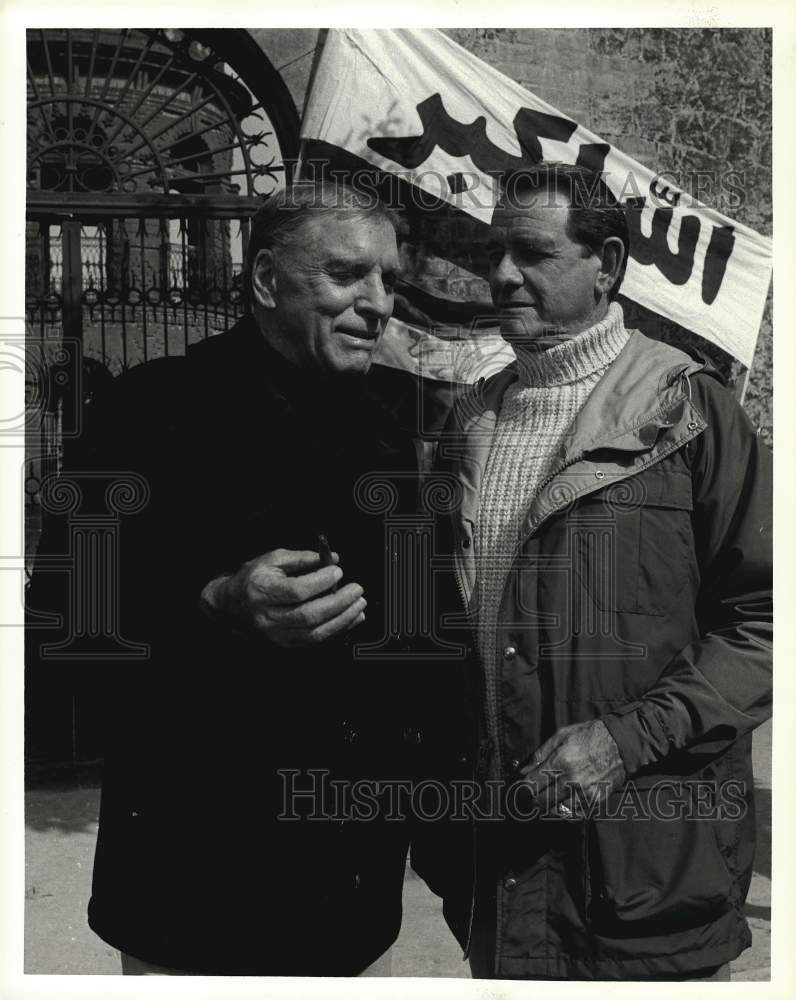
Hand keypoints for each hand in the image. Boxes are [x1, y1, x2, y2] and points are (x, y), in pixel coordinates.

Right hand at [200, 548, 365, 647]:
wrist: (232, 605)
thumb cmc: (254, 578)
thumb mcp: (274, 559)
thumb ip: (303, 558)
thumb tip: (332, 558)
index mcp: (262, 590)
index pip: (296, 590)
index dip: (320, 582)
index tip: (338, 571)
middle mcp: (267, 616)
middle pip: (308, 615)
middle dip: (338, 603)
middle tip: (357, 590)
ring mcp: (275, 634)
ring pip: (314, 633)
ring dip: (342, 619)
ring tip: (359, 605)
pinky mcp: (284, 643)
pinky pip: (315, 641)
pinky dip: (336, 630)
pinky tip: (351, 618)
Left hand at [519, 720, 625, 816]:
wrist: (620, 742)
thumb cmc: (588, 736)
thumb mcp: (560, 736)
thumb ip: (540, 754)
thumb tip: (524, 770)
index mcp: (560, 761)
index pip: (532, 785)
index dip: (521, 791)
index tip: (517, 792)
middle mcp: (571, 780)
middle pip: (541, 801)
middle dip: (531, 801)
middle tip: (528, 799)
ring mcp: (584, 793)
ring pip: (556, 811)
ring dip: (547, 807)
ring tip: (544, 801)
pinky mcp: (595, 801)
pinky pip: (574, 814)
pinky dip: (564, 812)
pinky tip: (561, 804)